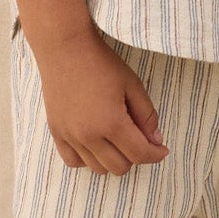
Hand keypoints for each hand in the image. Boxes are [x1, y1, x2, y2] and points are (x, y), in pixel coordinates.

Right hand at [29, 30, 170, 172]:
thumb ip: (147, 116)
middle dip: (135, 156)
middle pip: (120, 167)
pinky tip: (95, 144)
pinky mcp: (56, 132)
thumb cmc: (101, 62)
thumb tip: (155, 140)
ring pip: (98, 168)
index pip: (139, 154)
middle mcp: (89, 135)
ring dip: (113, 159)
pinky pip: (73, 161)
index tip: (162, 149)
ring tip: (117, 139)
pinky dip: (88, 159)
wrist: (64, 48)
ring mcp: (70, 136)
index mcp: (111, 123)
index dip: (156, 155)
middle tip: (139, 139)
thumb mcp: (133, 85)